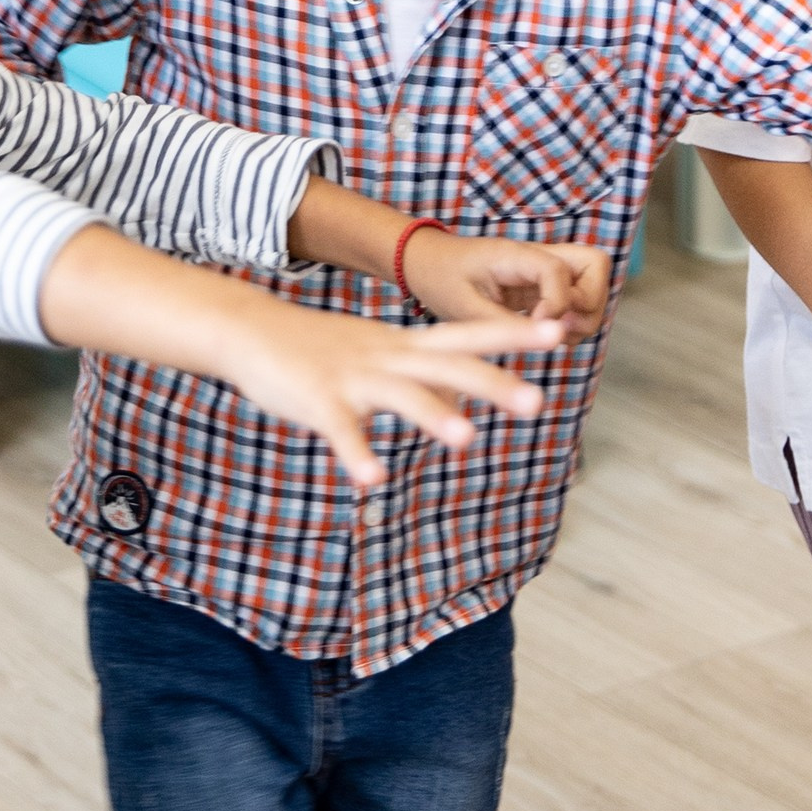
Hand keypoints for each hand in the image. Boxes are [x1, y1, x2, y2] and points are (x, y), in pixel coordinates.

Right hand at [215, 299, 561, 487]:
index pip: (468, 334)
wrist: (251, 331)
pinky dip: (358, 455)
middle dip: (494, 382)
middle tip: (539, 401)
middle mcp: (387, 357)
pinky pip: (342, 432)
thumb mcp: (378, 353)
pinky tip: (372, 481)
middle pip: (449, 367)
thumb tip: (467, 397)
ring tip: (467, 439)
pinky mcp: (319, 402)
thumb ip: (422, 374)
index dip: (514, 333)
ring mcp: (354, 378)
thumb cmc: (319, 347)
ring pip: (402, 396)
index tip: (561, 330)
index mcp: (404, 346)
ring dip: (434, 416)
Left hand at [399, 225, 610, 335]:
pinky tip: (542, 334)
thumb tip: (544, 338)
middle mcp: (538, 257)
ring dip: (584, 314)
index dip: (557, 303)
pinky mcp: (543, 286)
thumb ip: (503, 322)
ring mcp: (544, 271)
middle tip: (556, 328)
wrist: (427, 264)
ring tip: (548, 335)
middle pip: (595, 265)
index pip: (558, 270)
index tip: (535, 328)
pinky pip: (577, 299)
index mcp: (516, 254)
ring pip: (593, 283)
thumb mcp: (463, 307)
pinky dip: (572, 321)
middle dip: (588, 302)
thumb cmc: (440, 278)